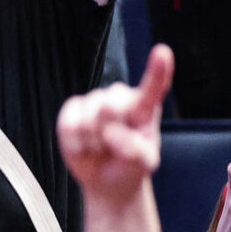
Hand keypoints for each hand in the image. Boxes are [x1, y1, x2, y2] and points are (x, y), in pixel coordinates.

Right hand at [57, 43, 173, 205]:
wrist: (106, 178)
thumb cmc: (130, 167)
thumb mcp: (144, 164)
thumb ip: (134, 151)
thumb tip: (110, 133)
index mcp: (145, 107)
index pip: (153, 87)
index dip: (157, 70)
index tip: (162, 52)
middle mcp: (120, 97)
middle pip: (109, 107)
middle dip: (108, 134)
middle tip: (113, 149)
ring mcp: (95, 100)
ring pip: (87, 119)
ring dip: (92, 143)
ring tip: (100, 149)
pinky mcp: (73, 108)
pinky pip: (68, 124)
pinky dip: (74, 144)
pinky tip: (83, 147)